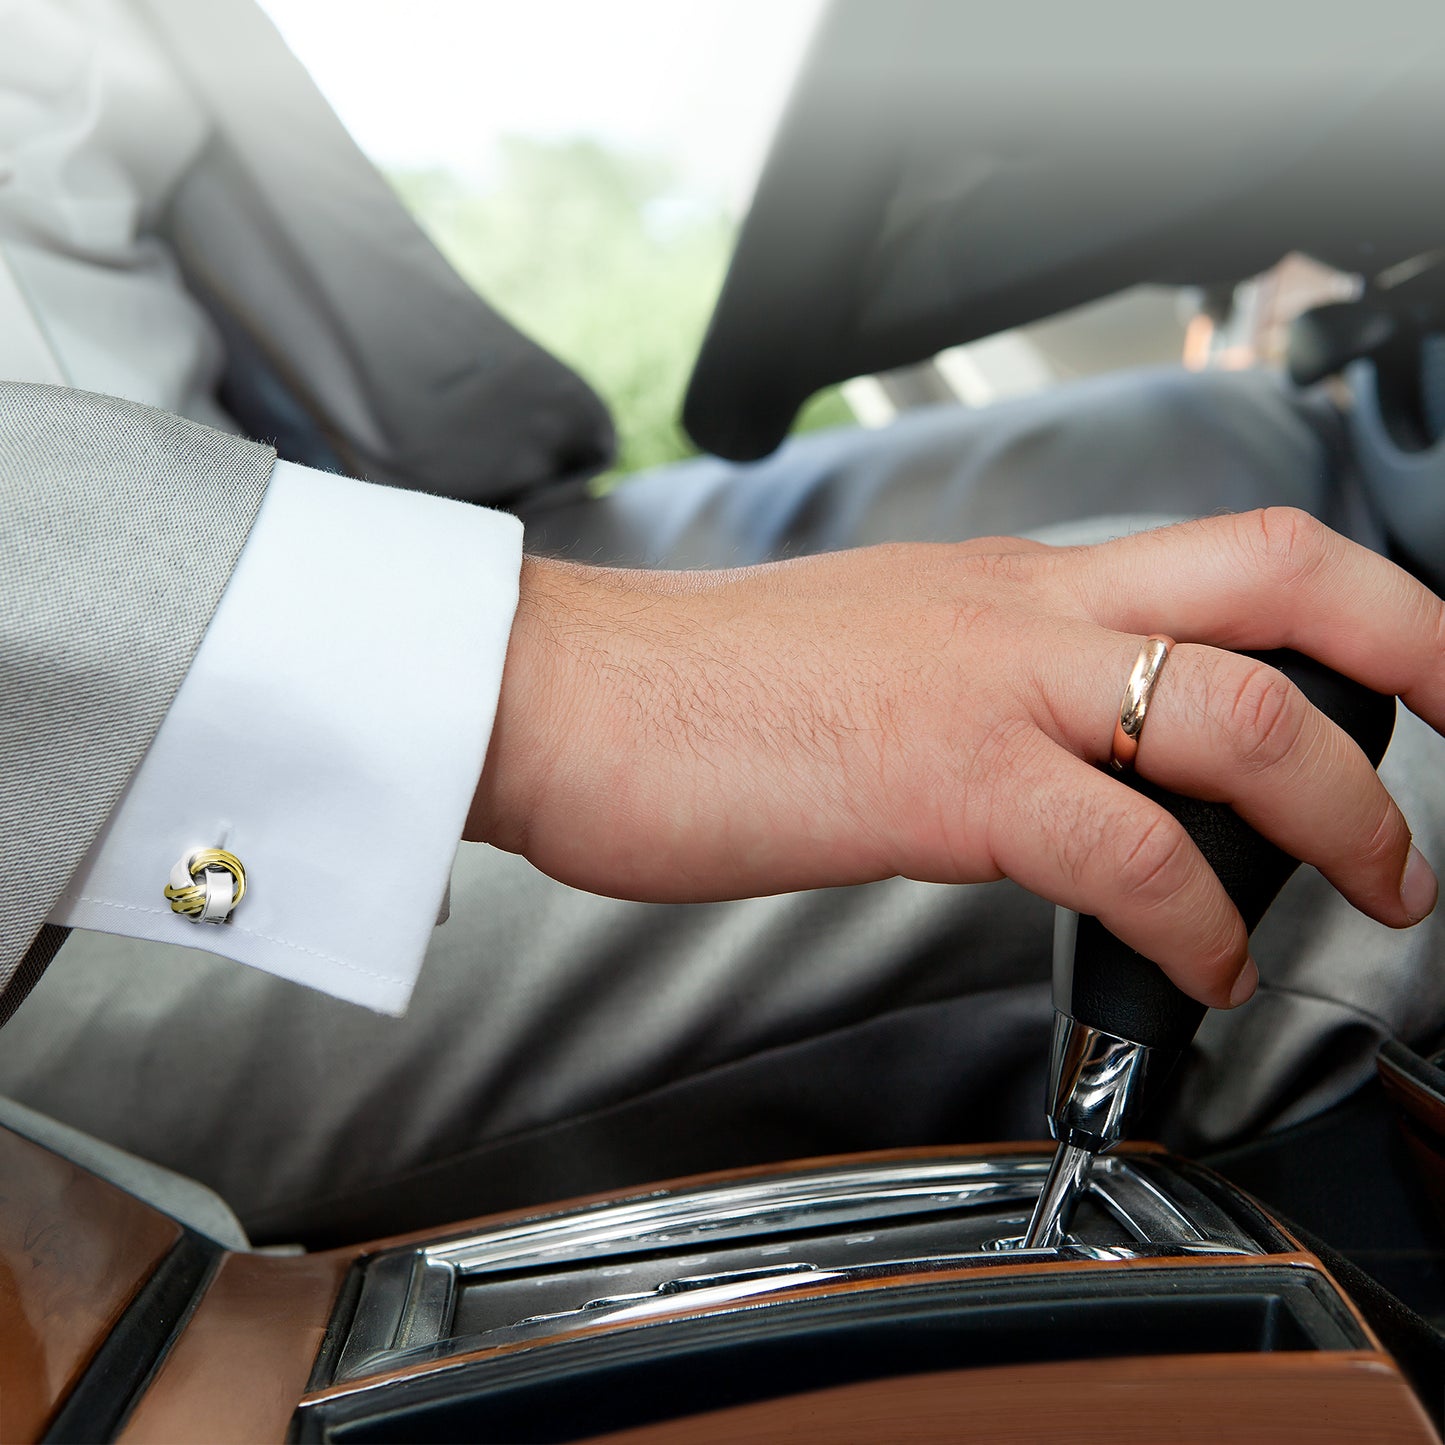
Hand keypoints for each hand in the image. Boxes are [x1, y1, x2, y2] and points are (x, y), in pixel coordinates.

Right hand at [467, 508, 1444, 1009]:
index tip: (1387, 669)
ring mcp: (985, 685)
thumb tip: (1037, 754)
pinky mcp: (940, 780)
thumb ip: (966, 685)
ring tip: (1374, 884)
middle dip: (1411, 646)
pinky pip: (1128, 851)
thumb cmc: (687, 687)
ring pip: (1237, 713)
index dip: (1338, 602)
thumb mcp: (863, 652)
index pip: (1215, 555)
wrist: (563, 692)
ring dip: (1343, 809)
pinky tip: (1204, 966)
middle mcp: (1015, 609)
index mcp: (998, 579)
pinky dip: (1201, 921)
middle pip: (1279, 579)